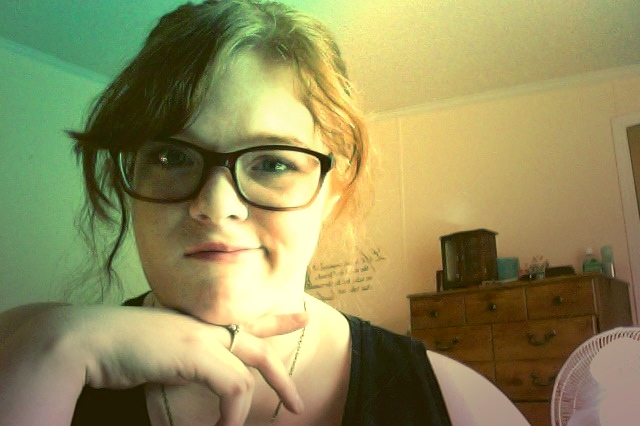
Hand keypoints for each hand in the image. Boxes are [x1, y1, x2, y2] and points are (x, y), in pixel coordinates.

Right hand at [0, 303, 307, 425]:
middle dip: (282, 369)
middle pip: (257, 341)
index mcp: (195, 326)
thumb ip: (181, 363)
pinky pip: (233, 386)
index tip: (299, 316)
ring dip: (246, 410)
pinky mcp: (196, 353)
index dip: (275, 320)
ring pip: (250, 368)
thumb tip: (192, 374)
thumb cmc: (112, 350)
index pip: (243, 320)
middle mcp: (203, 327)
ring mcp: (201, 337)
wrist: (85, 340)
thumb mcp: (156, 356)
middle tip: (298, 400)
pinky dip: (232, 414)